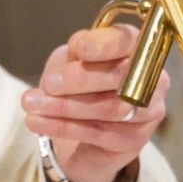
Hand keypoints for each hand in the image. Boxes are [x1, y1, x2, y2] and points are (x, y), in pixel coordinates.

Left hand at [21, 24, 167, 181]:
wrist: (80, 132)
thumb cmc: (78, 82)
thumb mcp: (72, 60)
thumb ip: (77, 51)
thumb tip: (79, 48)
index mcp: (135, 47)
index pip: (127, 41)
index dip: (104, 45)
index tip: (78, 48)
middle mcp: (151, 79)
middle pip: (120, 77)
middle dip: (80, 79)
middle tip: (48, 84)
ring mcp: (148, 112)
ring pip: (109, 108)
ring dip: (65, 106)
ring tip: (31, 103)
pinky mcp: (135, 141)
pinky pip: (97, 133)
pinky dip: (62, 126)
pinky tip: (36, 121)